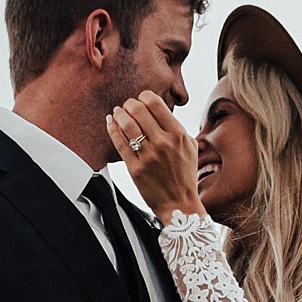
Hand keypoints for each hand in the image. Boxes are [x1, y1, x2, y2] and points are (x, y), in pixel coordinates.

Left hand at [105, 91, 202, 224]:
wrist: (179, 204)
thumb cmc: (185, 176)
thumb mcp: (191, 148)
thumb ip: (178, 128)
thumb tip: (163, 111)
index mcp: (178, 135)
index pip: (155, 103)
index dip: (144, 96)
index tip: (141, 99)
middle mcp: (163, 143)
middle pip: (138, 110)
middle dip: (129, 104)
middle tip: (127, 106)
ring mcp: (148, 156)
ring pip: (127, 125)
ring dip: (119, 114)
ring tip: (117, 112)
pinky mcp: (135, 169)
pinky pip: (120, 143)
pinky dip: (112, 129)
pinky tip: (111, 123)